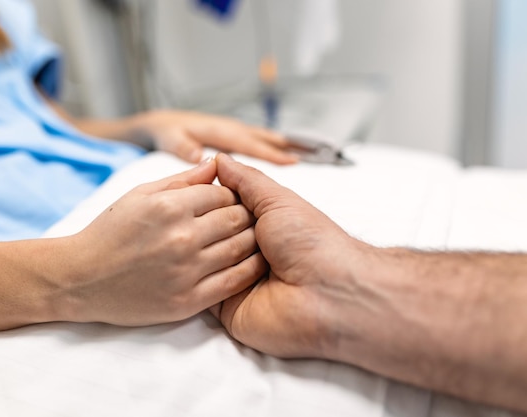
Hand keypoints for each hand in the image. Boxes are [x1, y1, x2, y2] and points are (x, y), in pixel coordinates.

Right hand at [59, 158, 266, 325]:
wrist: (81, 280)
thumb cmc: (109, 232)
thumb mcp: (140, 194)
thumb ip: (181, 180)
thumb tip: (217, 164)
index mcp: (169, 206)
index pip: (223, 192)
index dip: (232, 194)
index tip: (232, 199)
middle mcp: (181, 237)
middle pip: (236, 218)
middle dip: (246, 215)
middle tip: (247, 218)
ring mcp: (186, 271)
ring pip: (241, 248)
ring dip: (252, 240)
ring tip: (253, 237)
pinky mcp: (187, 301)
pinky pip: (233, 281)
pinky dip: (250, 269)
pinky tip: (252, 262)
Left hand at [131, 110, 297, 164]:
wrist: (161, 123)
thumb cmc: (166, 132)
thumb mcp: (170, 139)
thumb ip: (183, 147)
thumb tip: (199, 156)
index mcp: (218, 131)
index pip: (248, 144)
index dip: (270, 153)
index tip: (291, 161)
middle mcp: (228, 128)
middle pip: (262, 137)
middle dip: (285, 146)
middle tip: (309, 155)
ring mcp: (231, 130)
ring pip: (261, 136)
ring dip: (282, 142)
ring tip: (305, 151)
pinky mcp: (231, 134)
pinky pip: (255, 138)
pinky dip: (271, 142)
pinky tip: (282, 149)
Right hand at [211, 154, 366, 358]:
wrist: (328, 292)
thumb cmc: (312, 243)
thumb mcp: (277, 200)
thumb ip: (245, 180)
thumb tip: (220, 159)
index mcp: (260, 225)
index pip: (220, 207)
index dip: (211, 197)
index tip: (198, 186)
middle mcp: (247, 251)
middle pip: (208, 232)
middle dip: (215, 224)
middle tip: (235, 225)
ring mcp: (235, 279)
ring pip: (201, 258)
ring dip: (215, 251)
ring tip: (244, 252)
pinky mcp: (226, 306)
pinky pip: (201, 290)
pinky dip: (204, 278)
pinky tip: (218, 268)